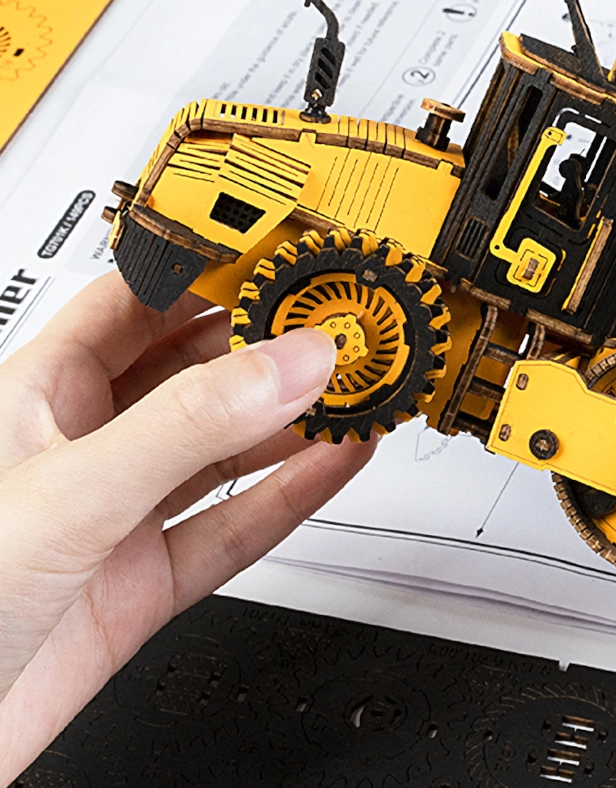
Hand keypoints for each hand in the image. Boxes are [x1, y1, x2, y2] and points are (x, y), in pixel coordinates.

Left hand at [0, 272, 374, 781]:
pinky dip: (295, 494)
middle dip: (273, 345)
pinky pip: (239, 524)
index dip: (214, 268)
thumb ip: (185, 427)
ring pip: (228, 447)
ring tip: (357, 387)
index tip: (282, 250)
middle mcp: (87, 447)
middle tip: (339, 323)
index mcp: (41, 395)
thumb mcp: (70, 495)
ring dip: (297, 418)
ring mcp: (123, 515)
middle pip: (201, 372)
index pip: (141, 300)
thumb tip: (289, 364)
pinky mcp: (150, 581)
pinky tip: (337, 462)